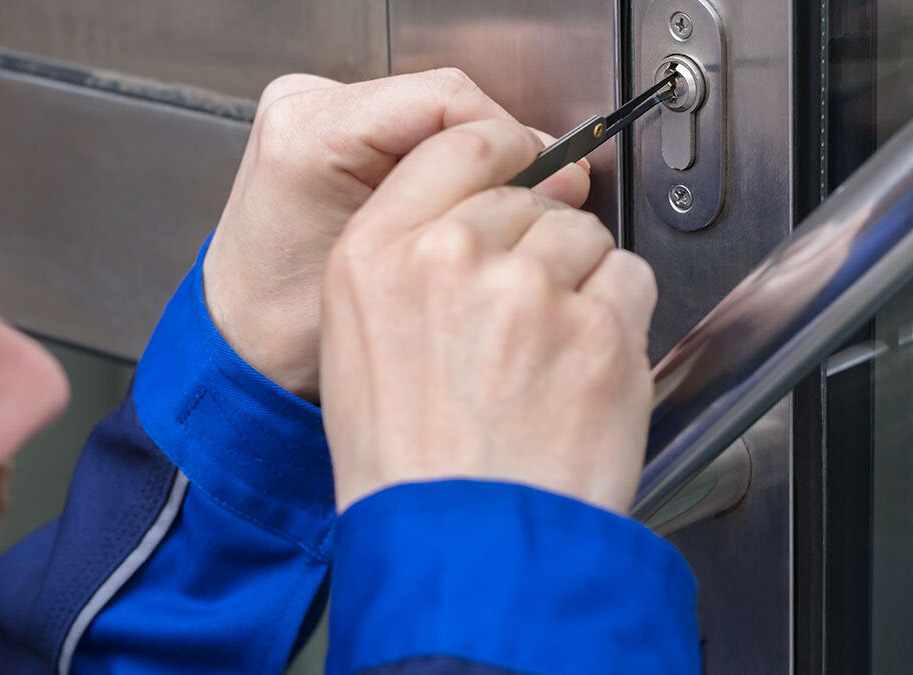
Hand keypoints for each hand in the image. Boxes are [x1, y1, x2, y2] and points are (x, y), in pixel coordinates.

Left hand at [203, 69, 590, 399]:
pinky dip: (446, 159)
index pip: (445, 100)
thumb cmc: (291, 327)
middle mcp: (305, 106)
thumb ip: (473, 222)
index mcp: (310, 136)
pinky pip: (410, 125)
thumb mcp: (391, 279)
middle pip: (442, 100)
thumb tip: (560, 176)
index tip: (546, 178)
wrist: (241, 341)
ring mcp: (312, 108)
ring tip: (500, 208)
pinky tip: (461, 202)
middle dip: (498, 150)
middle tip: (539, 197)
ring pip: (432, 110)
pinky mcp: (325, 123)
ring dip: (475, 156)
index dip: (510, 138)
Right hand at [320, 116, 656, 513]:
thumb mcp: (354, 345)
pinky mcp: (601, 333)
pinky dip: (618, 319)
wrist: (458, 547)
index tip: (516, 170)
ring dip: (579, 281)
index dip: (498, 157)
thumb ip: (402, 263)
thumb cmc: (404, 466)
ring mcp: (529, 292)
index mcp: (375, 256)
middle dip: (534, 244)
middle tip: (520, 316)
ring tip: (547, 354)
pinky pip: (630, 282)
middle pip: (528, 196)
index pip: (456, 146)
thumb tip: (465, 220)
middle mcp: (450, 260)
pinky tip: (579, 371)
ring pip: (585, 236)